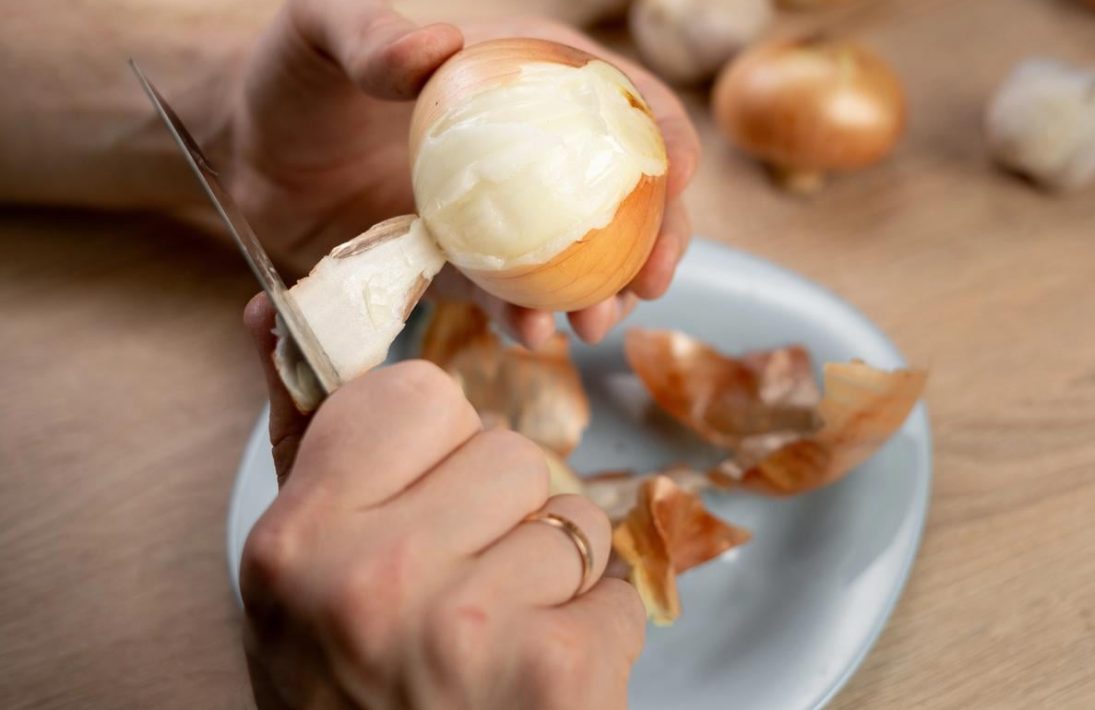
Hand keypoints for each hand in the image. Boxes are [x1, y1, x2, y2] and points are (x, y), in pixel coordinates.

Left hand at [228, 0, 699, 347]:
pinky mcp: (469, 265)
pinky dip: (532, 319)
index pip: (621, 100)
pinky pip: (515, 297)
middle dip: (657, 240)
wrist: (248, 156)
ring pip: (583, 257)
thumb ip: (373, 36)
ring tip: (590, 325)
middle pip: (626, 193)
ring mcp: (505, 214)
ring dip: (603, 295)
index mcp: (525, 77)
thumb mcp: (320, 30)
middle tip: (649, 283)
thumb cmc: (293, 74)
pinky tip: (531, 335)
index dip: (665, 137)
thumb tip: (438, 49)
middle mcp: (531, 149)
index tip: (677, 179)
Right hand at [241, 294, 645, 708]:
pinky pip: (618, 592)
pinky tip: (536, 671)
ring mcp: (470, 628)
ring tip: (495, 633)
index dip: (438, 445)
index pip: (424, 395)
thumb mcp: (295, 566)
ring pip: (575, 518)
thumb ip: (300, 433)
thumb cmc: (341, 683)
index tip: (423, 495)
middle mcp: (377, 575)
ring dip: (553, 572)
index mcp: (301, 535)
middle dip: (502, 514)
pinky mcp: (555, 677)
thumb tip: (265, 303)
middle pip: (513, 455)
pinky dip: (593, 629)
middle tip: (459, 587)